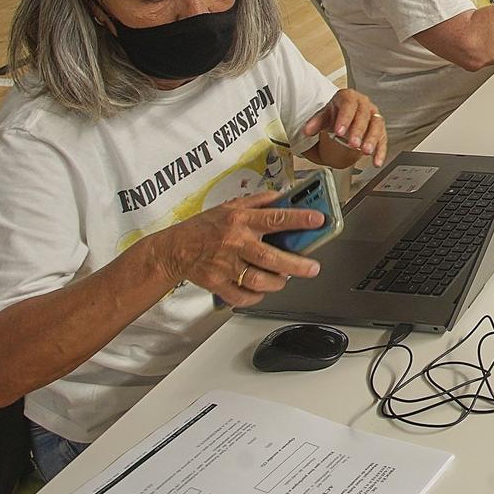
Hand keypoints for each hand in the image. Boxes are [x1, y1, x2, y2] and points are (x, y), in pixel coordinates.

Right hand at [148, 192, 325, 307]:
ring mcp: (225, 265)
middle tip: (312, 268)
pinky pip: (242, 296)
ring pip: (258, 280)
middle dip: (296, 265)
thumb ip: (259, 201)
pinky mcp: (216, 284)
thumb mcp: (231, 205)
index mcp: (240, 220)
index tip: (318, 219)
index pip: (275, 218)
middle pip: (270, 257)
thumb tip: (284, 196)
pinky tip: (261, 290)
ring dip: (277, 283)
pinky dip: (256, 296)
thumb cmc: (204, 227)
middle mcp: (234, 242)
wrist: (174, 248)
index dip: (299, 219)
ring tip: (285, 279)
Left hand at [299, 89, 386, 166]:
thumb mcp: (324, 115)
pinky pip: (383, 139)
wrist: (345, 114)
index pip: (349, 105)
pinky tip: (376, 161)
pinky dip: (380, 151)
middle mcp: (364, 105)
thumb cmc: (336, 113)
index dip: (345, 118)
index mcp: (349, 97)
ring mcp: (373, 116)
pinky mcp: (380, 129)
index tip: (339, 131)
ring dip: (372, 140)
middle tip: (353, 144)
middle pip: (363, 117)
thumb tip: (307, 131)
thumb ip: (315, 123)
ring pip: (376, 126)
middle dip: (358, 131)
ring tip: (365, 151)